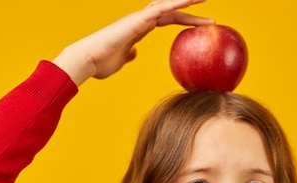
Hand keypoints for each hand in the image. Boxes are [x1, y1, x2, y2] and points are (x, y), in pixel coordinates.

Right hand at [52, 0, 213, 85]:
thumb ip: (129, 55)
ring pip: (168, 5)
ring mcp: (139, 18)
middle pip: (171, 11)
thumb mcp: (121, 60)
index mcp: (139, 28)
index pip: (166, 20)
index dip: (183, 19)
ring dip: (187, 2)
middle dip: (190, 10)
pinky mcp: (138, 21)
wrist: (87, 60)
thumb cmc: (100, 63)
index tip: (200, 25)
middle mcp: (140, 20)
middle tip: (209, 15)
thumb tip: (134, 54)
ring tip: (204, 0)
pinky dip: (177, 4)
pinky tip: (192, 1)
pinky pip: (163, 9)